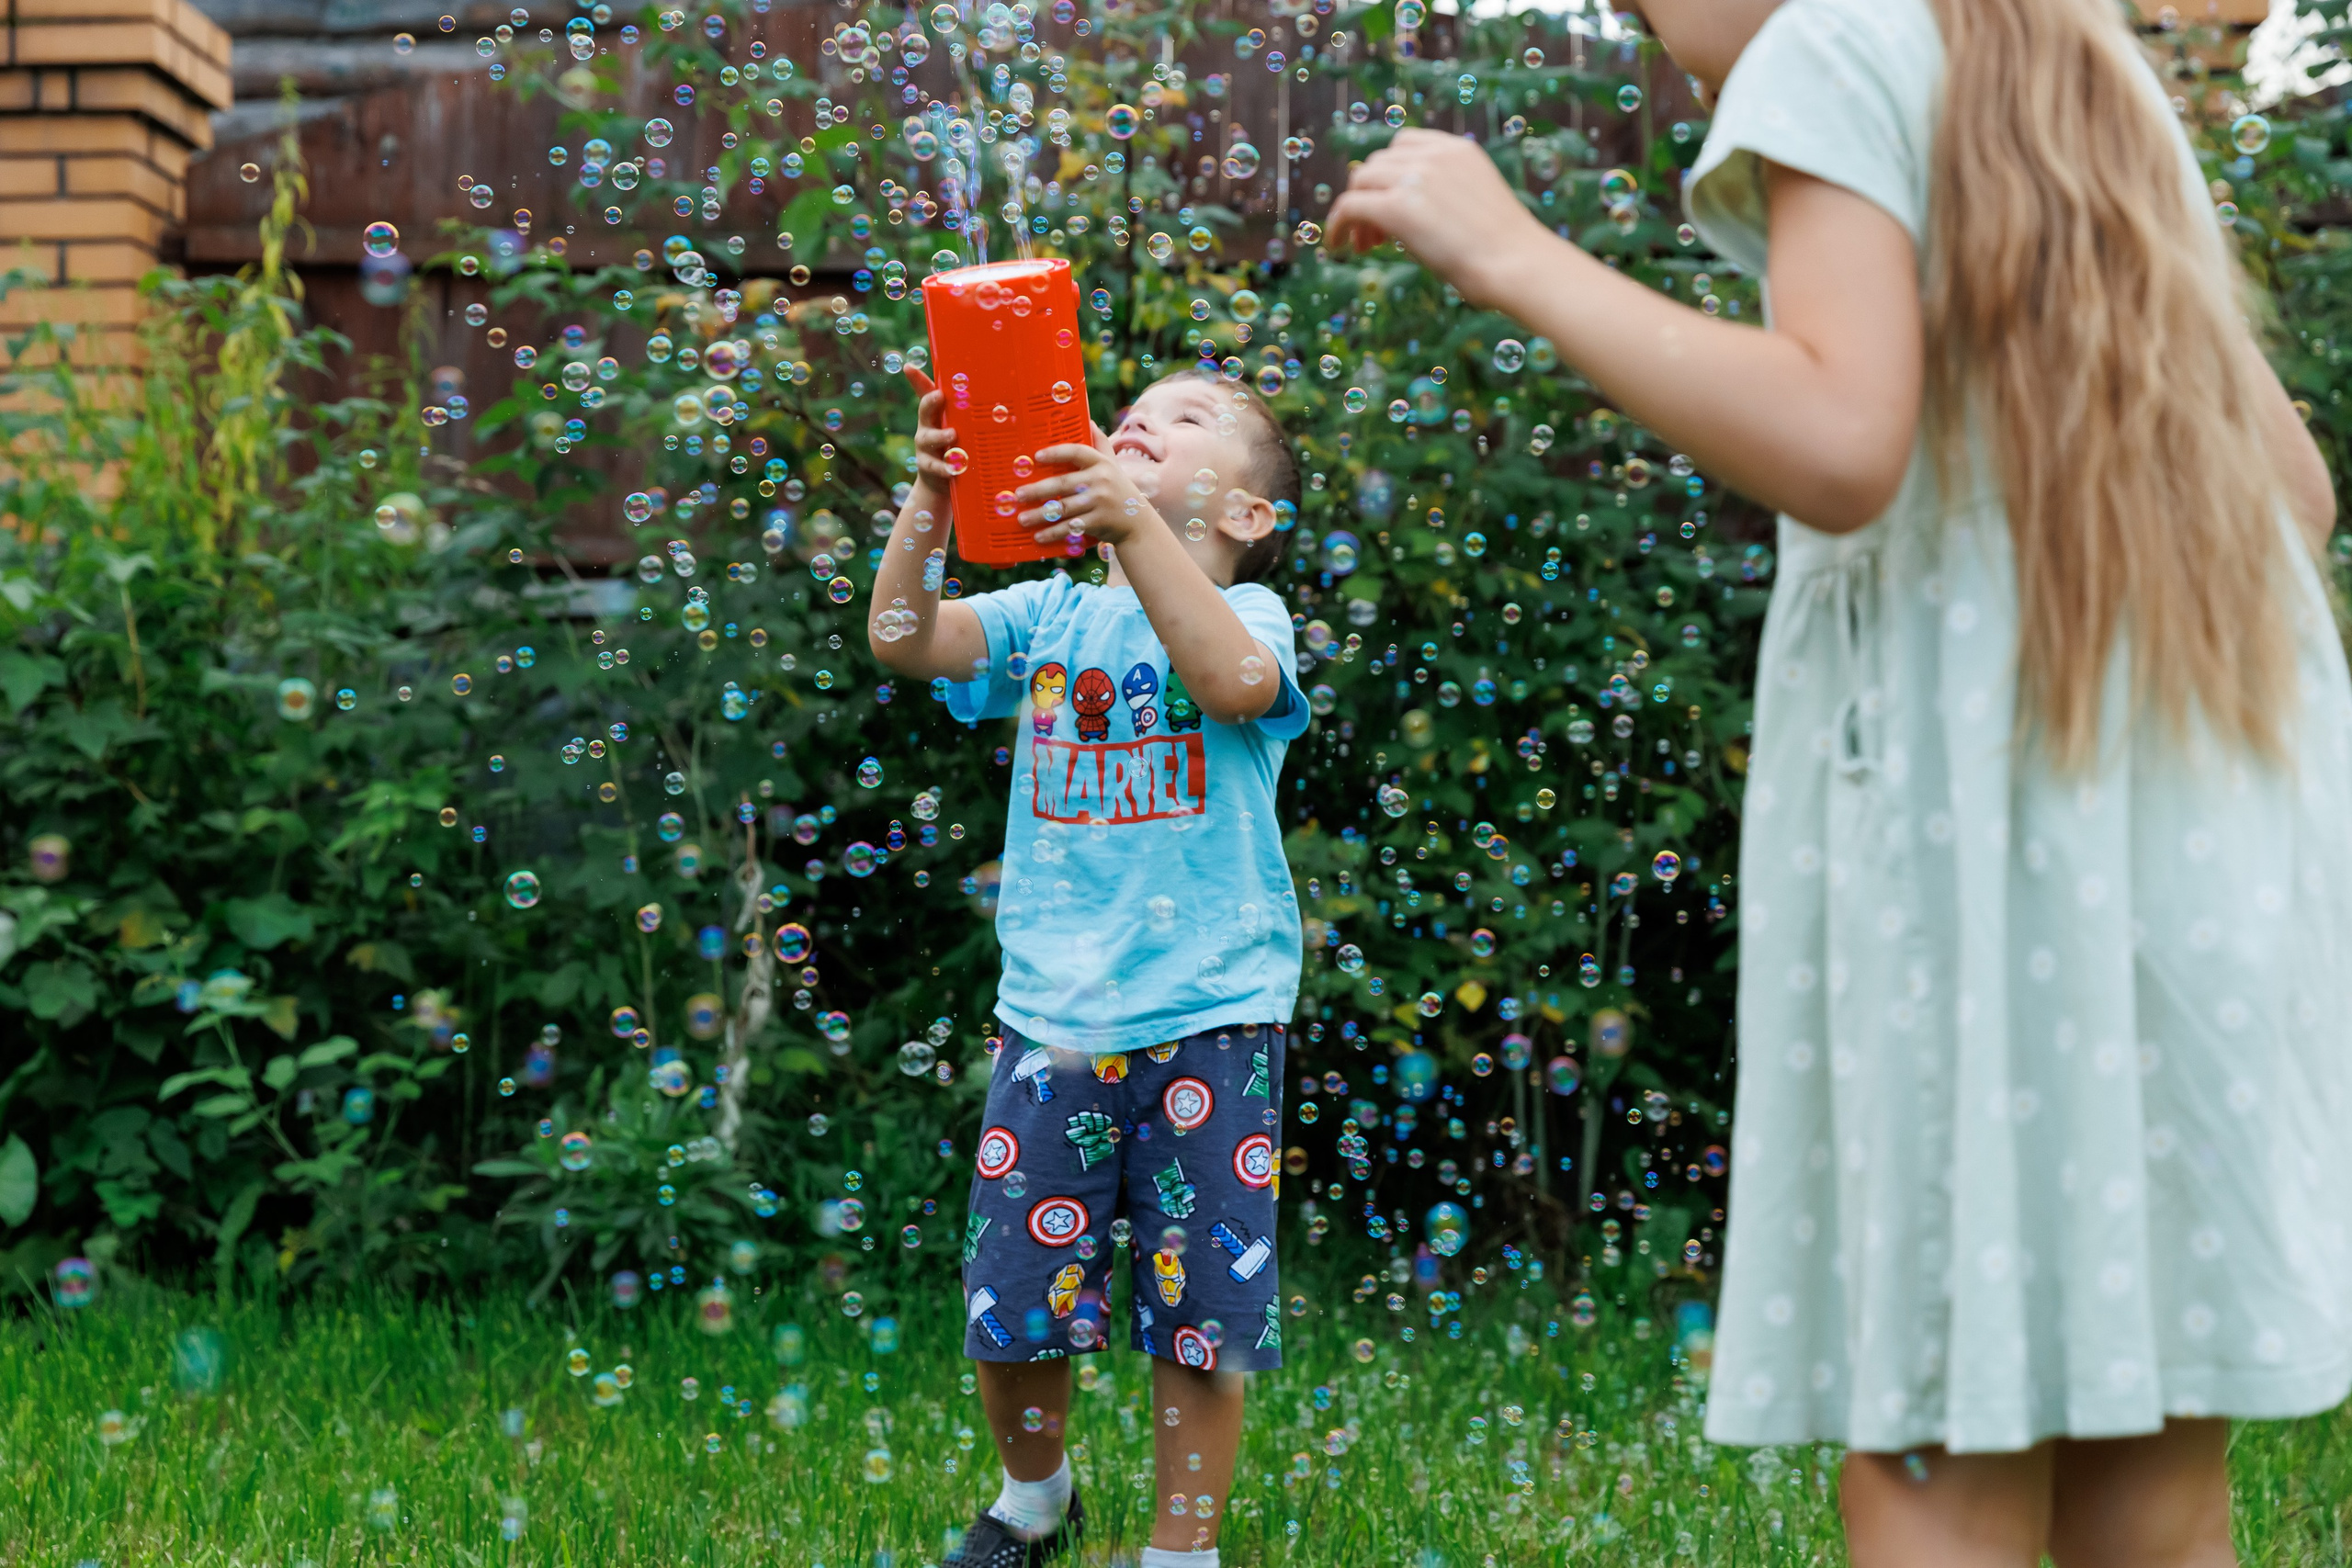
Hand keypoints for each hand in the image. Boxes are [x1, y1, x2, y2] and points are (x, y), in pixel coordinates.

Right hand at [904, 368, 960, 496]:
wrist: (942, 483)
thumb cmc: (955, 448)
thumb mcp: (961, 429)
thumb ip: (972, 414)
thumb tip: (999, 395)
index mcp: (935, 415)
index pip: (925, 393)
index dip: (917, 379)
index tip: (910, 367)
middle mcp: (927, 428)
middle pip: (924, 411)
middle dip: (930, 402)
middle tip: (939, 396)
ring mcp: (926, 448)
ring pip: (929, 438)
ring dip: (941, 435)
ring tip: (953, 434)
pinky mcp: (929, 468)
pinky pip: (935, 467)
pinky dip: (945, 467)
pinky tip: (954, 468)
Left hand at [1013, 442, 1159, 547]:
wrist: (1138, 522)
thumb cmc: (1118, 488)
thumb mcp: (1113, 464)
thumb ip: (1100, 443)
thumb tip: (1087, 418)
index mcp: (1101, 463)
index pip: (1077, 451)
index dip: (1056, 452)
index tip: (1037, 456)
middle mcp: (1101, 481)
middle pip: (1063, 483)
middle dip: (1038, 490)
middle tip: (1018, 494)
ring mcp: (1100, 502)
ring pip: (1064, 508)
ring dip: (1040, 515)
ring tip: (1021, 518)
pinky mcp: (1098, 522)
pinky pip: (1071, 527)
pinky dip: (1053, 533)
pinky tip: (1038, 536)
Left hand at [1325, 129, 1544, 307]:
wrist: (1517, 265)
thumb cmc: (1506, 251)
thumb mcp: (1477, 205)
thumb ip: (1446, 196)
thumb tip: (1413, 216)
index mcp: (1459, 151)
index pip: (1405, 144)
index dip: (1390, 173)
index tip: (1391, 202)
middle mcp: (1434, 156)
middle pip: (1378, 162)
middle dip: (1372, 194)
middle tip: (1377, 237)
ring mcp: (1414, 178)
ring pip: (1360, 181)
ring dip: (1357, 212)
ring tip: (1367, 246)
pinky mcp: (1396, 207)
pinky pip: (1349, 206)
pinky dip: (1338, 224)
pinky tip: (1339, 245)